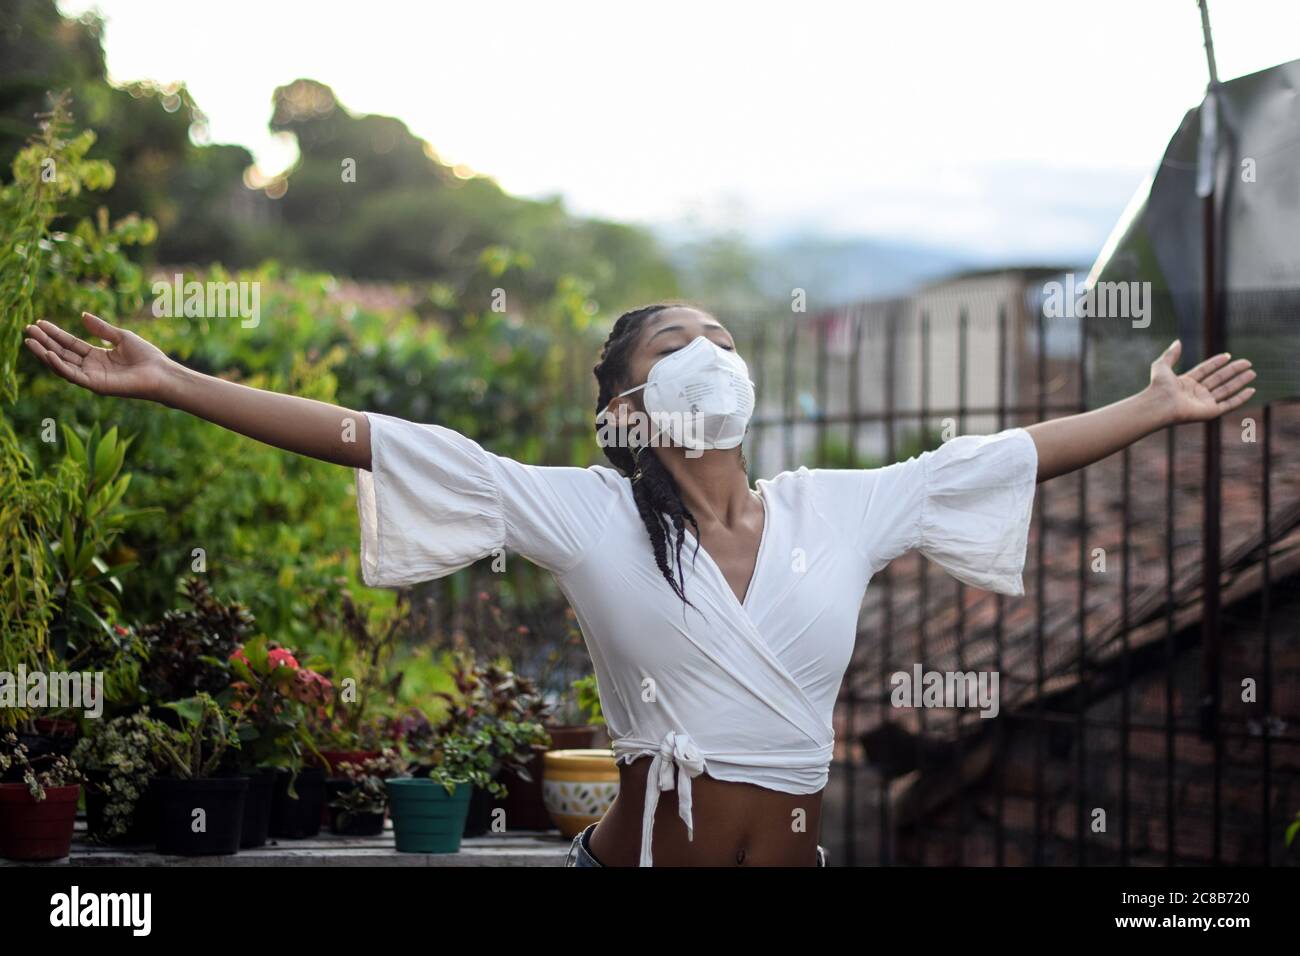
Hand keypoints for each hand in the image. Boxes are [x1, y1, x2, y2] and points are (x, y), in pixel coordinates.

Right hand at [23, 312, 174, 401]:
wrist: (161, 372)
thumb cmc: (147, 356)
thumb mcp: (121, 337)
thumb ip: (101, 328)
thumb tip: (82, 315)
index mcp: (97, 356)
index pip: (70, 344)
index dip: (55, 334)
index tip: (40, 323)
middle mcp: (92, 368)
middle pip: (63, 353)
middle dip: (45, 342)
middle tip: (29, 329)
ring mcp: (92, 378)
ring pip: (63, 365)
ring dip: (46, 353)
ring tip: (30, 341)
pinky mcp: (96, 386)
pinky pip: (73, 376)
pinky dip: (60, 366)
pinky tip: (49, 354)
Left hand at [1148, 339, 1255, 424]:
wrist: (1160, 404)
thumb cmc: (1158, 386)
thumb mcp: (1162, 366)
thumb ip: (1170, 354)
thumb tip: (1178, 342)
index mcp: (1185, 383)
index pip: (1205, 371)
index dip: (1216, 363)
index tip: (1228, 355)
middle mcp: (1196, 393)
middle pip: (1219, 379)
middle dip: (1233, 371)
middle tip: (1248, 363)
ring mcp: (1204, 403)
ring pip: (1226, 390)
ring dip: (1240, 382)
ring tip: (1252, 373)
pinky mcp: (1211, 412)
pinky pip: (1229, 404)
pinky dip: (1241, 398)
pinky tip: (1251, 390)